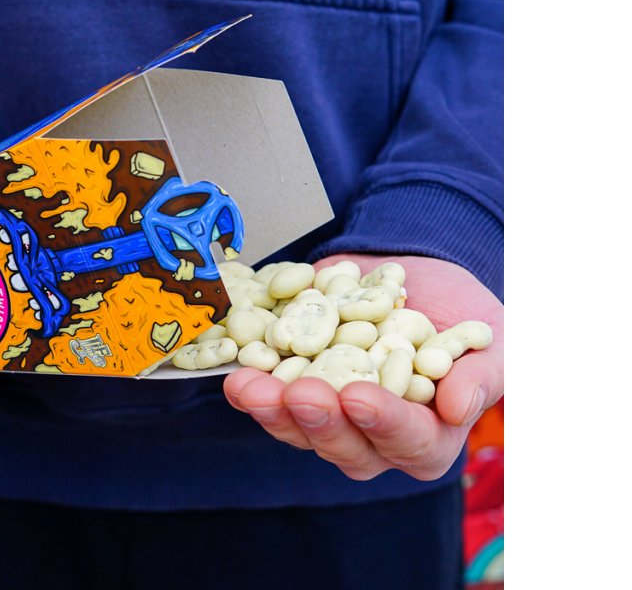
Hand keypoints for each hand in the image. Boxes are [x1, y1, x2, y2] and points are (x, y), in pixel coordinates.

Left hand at [224, 254, 503, 480]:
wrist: (419, 279)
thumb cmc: (466, 320)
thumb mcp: (491, 342)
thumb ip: (480, 376)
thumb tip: (456, 405)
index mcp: (428, 439)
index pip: (409, 441)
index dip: (384, 423)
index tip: (360, 397)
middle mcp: (373, 439)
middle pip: (343, 444)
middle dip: (316, 420)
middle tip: (297, 393)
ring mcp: (330, 416)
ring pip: (296, 427)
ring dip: (269, 408)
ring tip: (247, 385)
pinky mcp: (296, 388)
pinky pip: (269, 396)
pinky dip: (251, 380)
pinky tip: (233, 364)